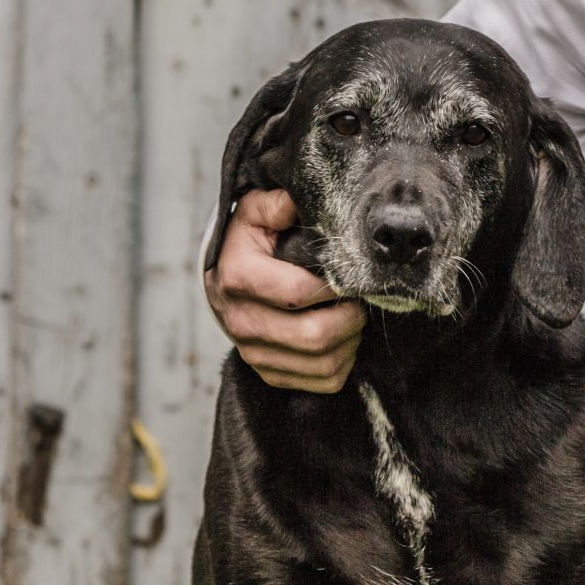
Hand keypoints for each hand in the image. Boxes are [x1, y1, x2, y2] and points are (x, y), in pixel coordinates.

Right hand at [202, 189, 365, 392]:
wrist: (224, 280)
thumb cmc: (249, 242)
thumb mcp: (255, 212)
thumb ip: (277, 203)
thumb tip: (298, 203)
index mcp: (238, 278)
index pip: (299, 293)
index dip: (335, 286)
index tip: (349, 274)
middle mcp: (241, 321)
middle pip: (315, 337)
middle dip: (352, 318)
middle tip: (360, 299)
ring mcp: (254, 352)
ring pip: (324, 363)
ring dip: (351, 340)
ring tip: (353, 316)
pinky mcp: (269, 373)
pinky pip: (323, 382)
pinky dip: (343, 362)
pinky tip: (342, 338)